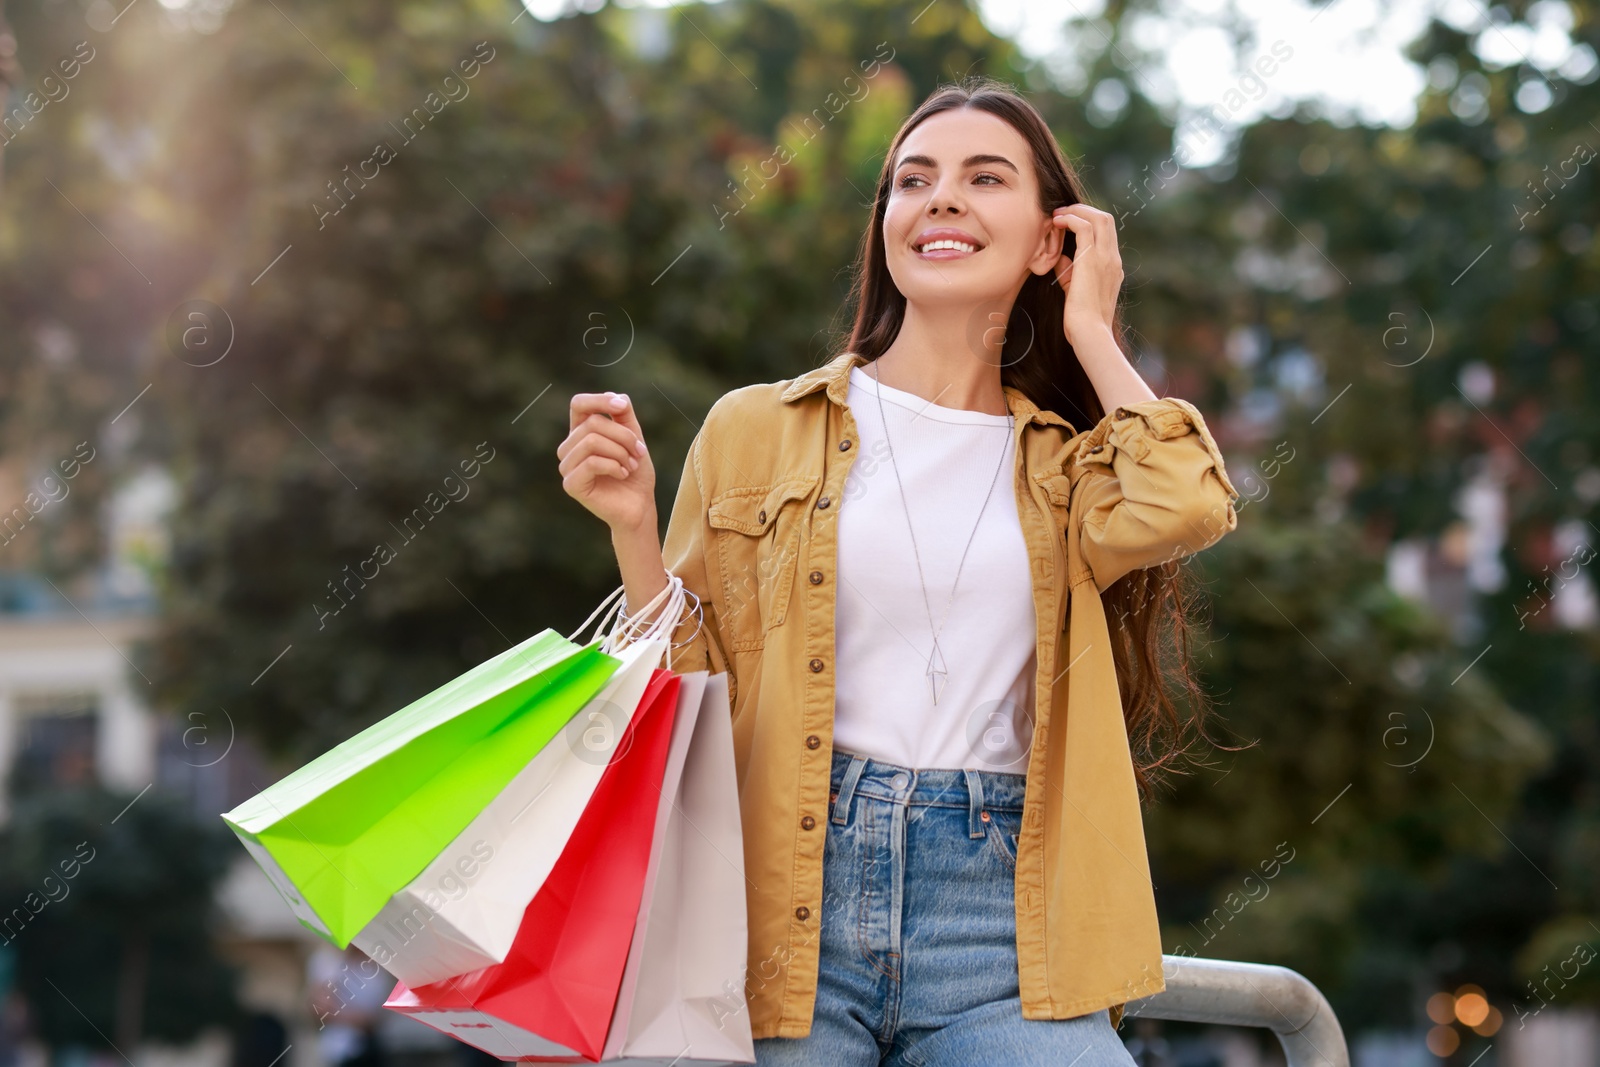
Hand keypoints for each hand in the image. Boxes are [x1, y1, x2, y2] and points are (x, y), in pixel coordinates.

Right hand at [559, 392, 655, 532]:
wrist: (639, 506)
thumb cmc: (635, 473)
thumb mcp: (633, 437)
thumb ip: (624, 415)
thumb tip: (616, 397)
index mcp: (580, 433)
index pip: (579, 404)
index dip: (599, 400)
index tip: (622, 407)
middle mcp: (569, 448)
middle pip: (592, 423)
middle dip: (623, 436)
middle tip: (639, 453)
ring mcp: (567, 466)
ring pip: (592, 441)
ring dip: (620, 452)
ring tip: (630, 465)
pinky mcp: (571, 484)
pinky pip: (592, 462)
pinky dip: (614, 466)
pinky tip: (622, 474)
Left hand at [1050, 204, 1122, 349]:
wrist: (1089, 332)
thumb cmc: (1080, 321)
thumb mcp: (1075, 292)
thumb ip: (1069, 273)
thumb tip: (1060, 258)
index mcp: (1112, 267)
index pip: (1106, 234)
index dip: (1088, 222)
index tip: (1068, 223)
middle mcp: (1113, 259)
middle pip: (1106, 219)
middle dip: (1083, 210)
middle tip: (1062, 212)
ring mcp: (1106, 258)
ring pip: (1099, 217)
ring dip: (1076, 211)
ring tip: (1057, 214)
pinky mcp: (1093, 259)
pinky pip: (1084, 227)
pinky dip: (1070, 219)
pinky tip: (1056, 222)